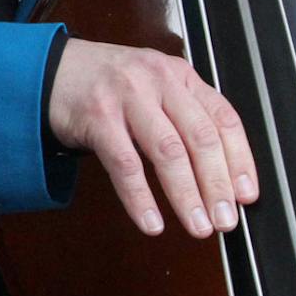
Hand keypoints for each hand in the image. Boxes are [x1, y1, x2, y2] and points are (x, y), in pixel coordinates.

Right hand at [46, 38, 257, 237]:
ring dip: (186, 195)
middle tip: (225, 219)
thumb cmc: (106, 86)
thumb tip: (221, 175)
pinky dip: (140, 198)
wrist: (49, 71)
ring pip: (168, 152)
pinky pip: (125, 165)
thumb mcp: (154, 87)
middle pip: (200, 138)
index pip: (223, 119)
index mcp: (179, 76)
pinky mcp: (97, 117)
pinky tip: (151, 220)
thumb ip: (185, 116)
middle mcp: (157, 81)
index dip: (240, 161)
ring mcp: (126, 97)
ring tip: (197, 225)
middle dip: (217, 185)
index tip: (246, 195)